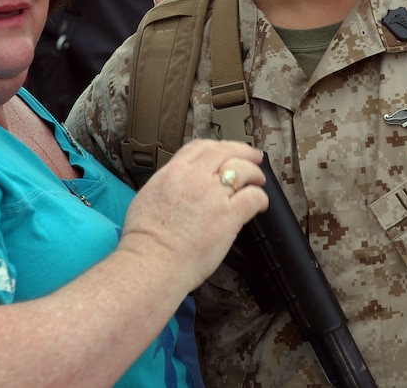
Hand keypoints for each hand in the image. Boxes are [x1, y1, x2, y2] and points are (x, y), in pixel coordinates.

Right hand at [119, 139, 267, 288]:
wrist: (152, 261)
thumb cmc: (146, 240)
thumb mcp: (148, 196)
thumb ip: (167, 184)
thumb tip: (176, 185)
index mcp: (173, 171)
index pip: (200, 147)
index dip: (218, 146)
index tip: (224, 150)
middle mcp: (194, 177)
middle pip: (225, 151)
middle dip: (243, 151)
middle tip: (252, 156)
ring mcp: (213, 195)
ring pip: (243, 169)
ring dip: (254, 173)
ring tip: (258, 180)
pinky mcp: (228, 215)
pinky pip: (253, 197)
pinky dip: (260, 198)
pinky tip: (260, 204)